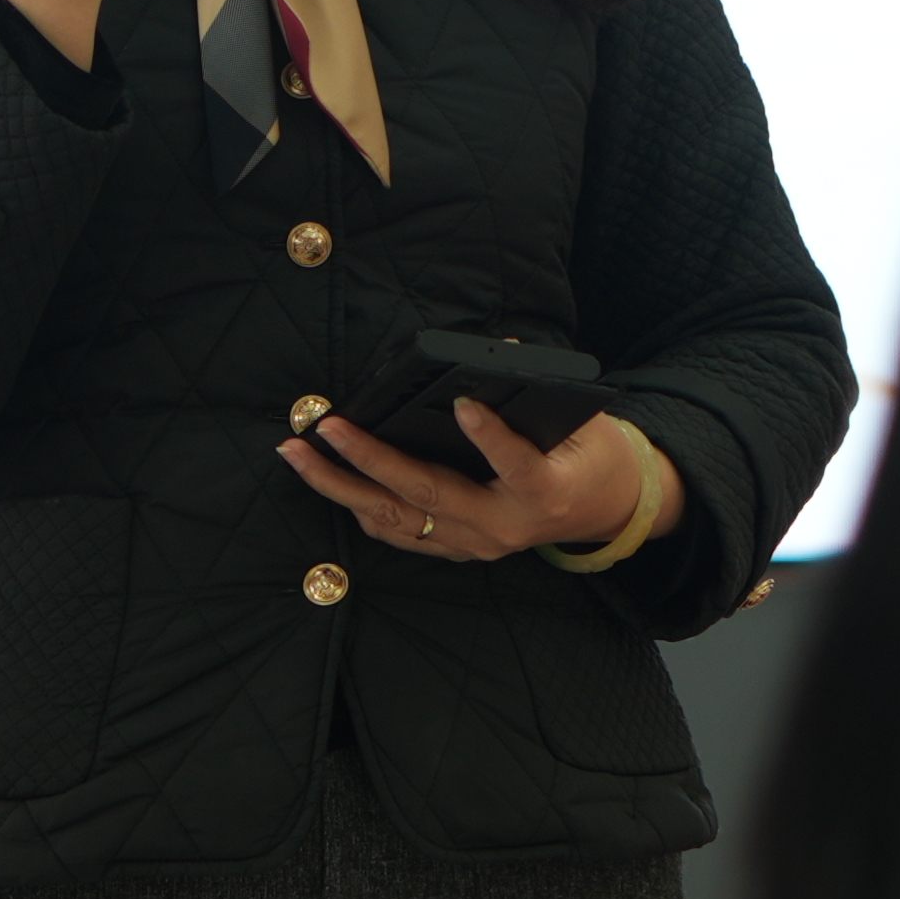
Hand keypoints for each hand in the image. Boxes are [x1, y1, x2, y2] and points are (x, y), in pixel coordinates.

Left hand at [280, 400, 680, 564]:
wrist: (601, 511)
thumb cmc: (588, 456)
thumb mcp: (582, 420)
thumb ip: (539, 391)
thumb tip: (495, 347)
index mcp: (545, 491)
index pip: (516, 464)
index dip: (491, 436)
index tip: (462, 402)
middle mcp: (504, 527)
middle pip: (427, 495)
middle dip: (370, 461)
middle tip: (328, 428)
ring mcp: (476, 545)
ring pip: (396, 520)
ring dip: (340, 487)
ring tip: (298, 454)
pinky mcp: (457, 551)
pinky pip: (397, 531)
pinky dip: (358, 503)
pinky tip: (326, 477)